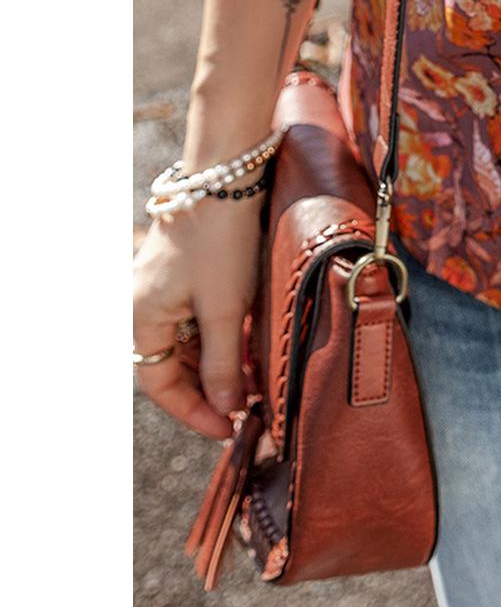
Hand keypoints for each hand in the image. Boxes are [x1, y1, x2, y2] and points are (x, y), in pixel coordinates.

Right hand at [132, 196, 261, 439]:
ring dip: (217, 365)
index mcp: (141, 319)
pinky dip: (220, 338)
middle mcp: (144, 307)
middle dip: (209, 390)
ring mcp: (162, 289)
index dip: (195, 412)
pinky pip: (196, 319)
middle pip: (173, 366)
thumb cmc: (220, 242)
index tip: (229, 429)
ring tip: (254, 382)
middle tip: (247, 409)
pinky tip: (248, 347)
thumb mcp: (225, 309)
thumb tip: (226, 408)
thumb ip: (222, 363)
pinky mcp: (183, 274)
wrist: (225, 177)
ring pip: (187, 344)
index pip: (161, 385)